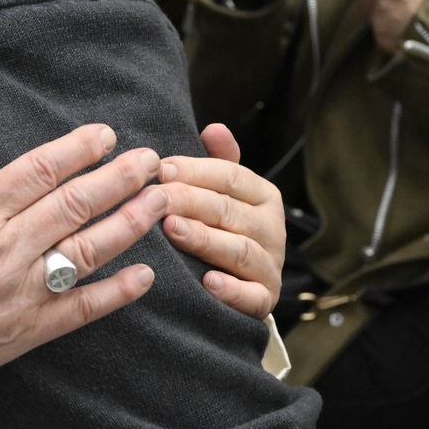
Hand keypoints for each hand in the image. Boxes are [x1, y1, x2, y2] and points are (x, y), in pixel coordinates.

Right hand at [0, 117, 168, 414]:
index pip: (39, 170)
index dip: (78, 149)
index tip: (106, 135)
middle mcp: (1, 249)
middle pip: (75, 204)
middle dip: (119, 178)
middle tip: (151, 159)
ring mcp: (16, 293)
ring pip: (88, 251)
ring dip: (130, 223)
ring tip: (159, 201)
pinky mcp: (22, 332)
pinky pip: (80, 310)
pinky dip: (116, 293)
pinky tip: (144, 275)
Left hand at [153, 123, 284, 318]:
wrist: (244, 286)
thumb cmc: (225, 229)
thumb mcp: (225, 193)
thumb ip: (220, 162)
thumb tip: (214, 128)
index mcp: (264, 196)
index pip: (231, 176)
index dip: (195, 171)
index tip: (160, 169)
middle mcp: (272, 229)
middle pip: (229, 210)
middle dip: (190, 202)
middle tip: (156, 199)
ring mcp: (270, 266)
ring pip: (238, 249)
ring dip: (205, 239)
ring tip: (173, 230)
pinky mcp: (264, 300)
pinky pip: (251, 296)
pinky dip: (231, 290)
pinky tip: (207, 282)